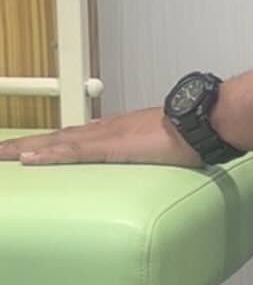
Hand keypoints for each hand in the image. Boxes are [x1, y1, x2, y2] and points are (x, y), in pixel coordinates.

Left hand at [0, 107, 202, 167]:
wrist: (202, 121)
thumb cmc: (189, 134)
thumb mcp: (162, 148)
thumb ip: (149, 154)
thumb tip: (146, 163)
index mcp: (114, 132)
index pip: (72, 139)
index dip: (48, 145)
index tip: (27, 152)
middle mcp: (103, 130)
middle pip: (55, 138)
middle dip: (25, 146)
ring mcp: (104, 136)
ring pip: (54, 142)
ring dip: (24, 148)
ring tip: (0, 154)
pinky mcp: (108, 145)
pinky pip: (71, 152)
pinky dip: (47, 154)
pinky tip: (26, 158)